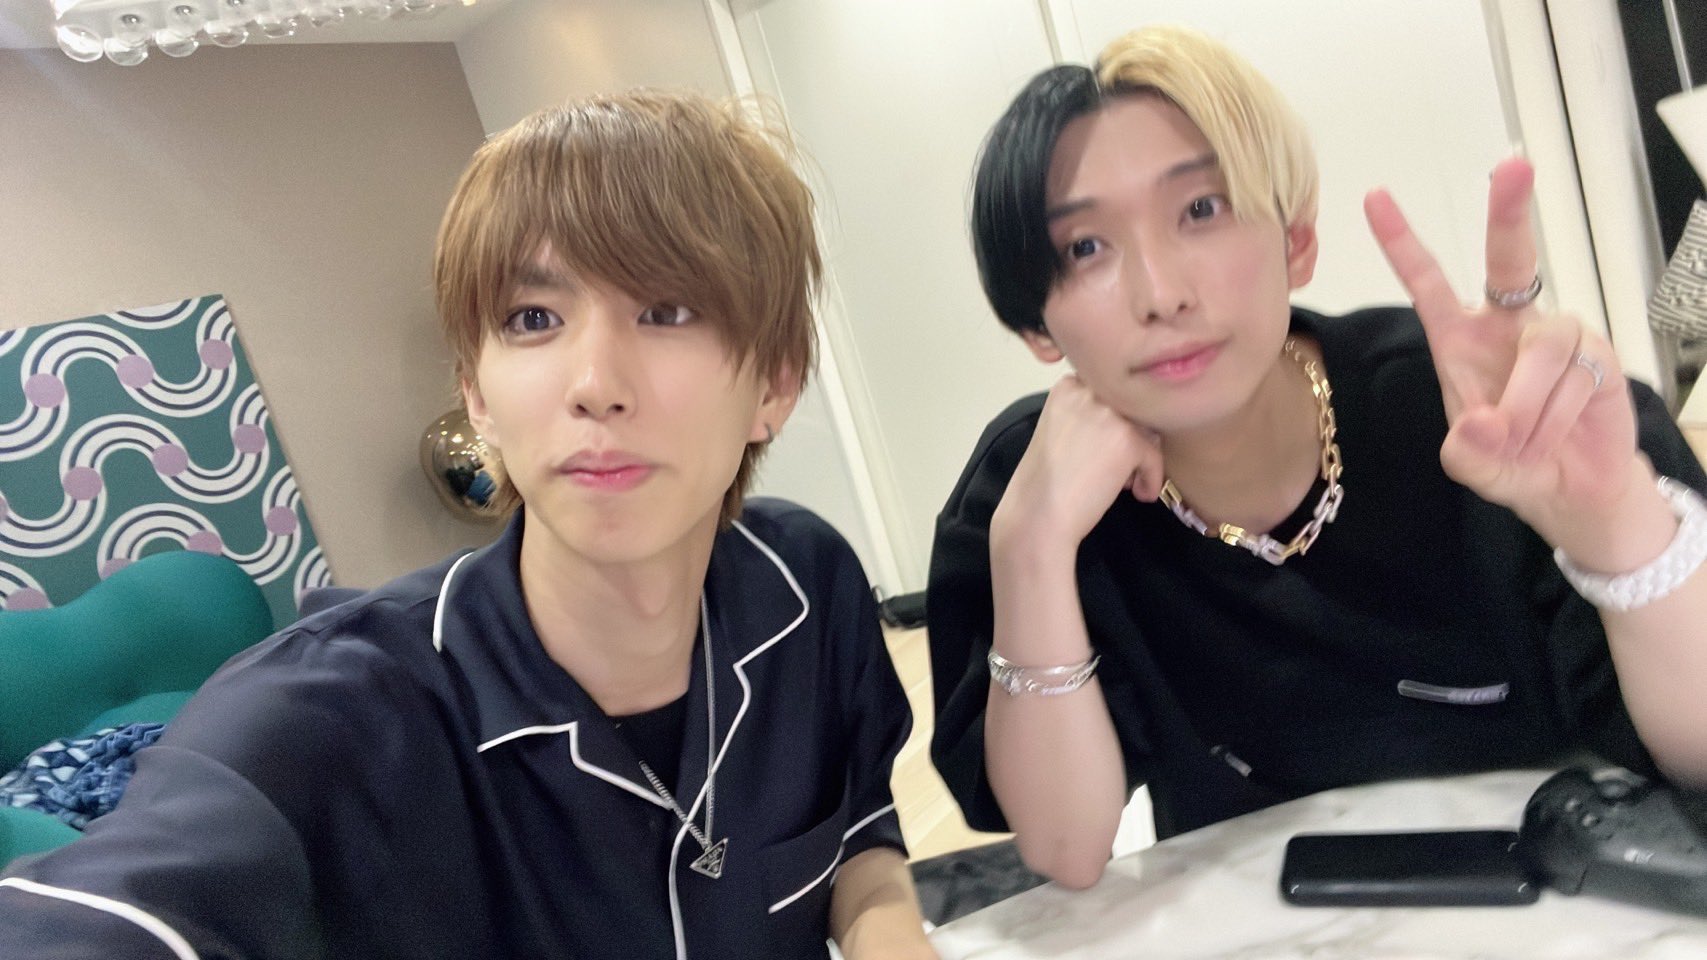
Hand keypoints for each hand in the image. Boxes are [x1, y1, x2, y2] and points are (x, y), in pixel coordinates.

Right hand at [992, 374, 1163, 554]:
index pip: (1110, 395)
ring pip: (1146, 431)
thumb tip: (1133, 426)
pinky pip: (1154, 456)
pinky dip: (1151, 478)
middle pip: (1131, 411)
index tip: (1103, 452)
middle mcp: (1088, 393)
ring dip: (1141, 458)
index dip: (1112, 425)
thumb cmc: (1044, 484)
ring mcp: (1108, 414)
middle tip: (1114, 471)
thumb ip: (1088, 419)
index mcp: (1067, 388)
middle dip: (1129, 440)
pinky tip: (1137, 494)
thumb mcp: (1059, 432)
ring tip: (1125, 483)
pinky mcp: (1127, 440)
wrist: (1038, 515)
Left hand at [1363, 157, 1648, 551]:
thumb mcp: (1472, 465)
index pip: (1428, 281)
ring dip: (1527, 411)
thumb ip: (1468, 452)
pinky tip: (1557, 434)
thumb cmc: (1512, 460)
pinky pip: (1573, 377)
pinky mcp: (1598, 353)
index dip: (1402, 241)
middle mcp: (1509, 323)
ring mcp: (1557, 334)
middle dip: (1510, 211)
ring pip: (1539, 353)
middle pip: (1509, 258)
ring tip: (1524, 443)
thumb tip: (1484, 425)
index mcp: (1461, 337)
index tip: (1375, 197)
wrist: (1572, 488)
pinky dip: (1555, 417)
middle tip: (1513, 165)